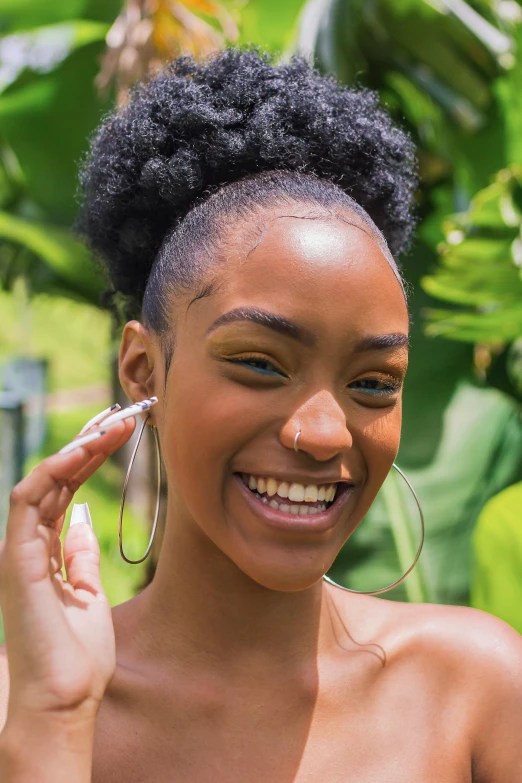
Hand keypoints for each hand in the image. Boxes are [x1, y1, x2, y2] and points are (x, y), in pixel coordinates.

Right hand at [0, 414, 135, 724]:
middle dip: (88, 444)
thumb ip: (80, 557)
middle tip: (120, 416)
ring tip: (113, 425)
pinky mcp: (15, 557)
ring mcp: (18, 550)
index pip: (65, 491)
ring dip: (78, 449)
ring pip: (44, 481)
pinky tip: (84, 450)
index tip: (121, 434)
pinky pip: (28, 500)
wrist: (66, 700)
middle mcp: (28, 545)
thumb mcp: (89, 595)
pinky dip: (54, 470)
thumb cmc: (79, 658)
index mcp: (44, 553)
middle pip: (57, 480)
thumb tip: (82, 522)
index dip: (90, 459)